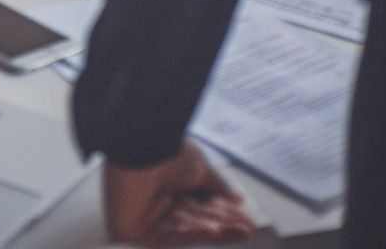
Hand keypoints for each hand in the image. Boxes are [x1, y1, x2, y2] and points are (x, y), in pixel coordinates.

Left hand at [103, 145, 255, 246]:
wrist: (140, 149)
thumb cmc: (165, 152)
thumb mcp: (200, 168)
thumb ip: (217, 187)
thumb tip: (237, 198)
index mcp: (171, 183)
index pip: (202, 204)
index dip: (225, 212)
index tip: (246, 218)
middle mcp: (160, 199)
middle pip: (198, 219)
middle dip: (225, 224)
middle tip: (248, 230)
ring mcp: (148, 217)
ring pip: (188, 230)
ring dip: (216, 231)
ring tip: (243, 232)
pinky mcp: (137, 232)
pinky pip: (170, 237)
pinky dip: (195, 234)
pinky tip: (215, 231)